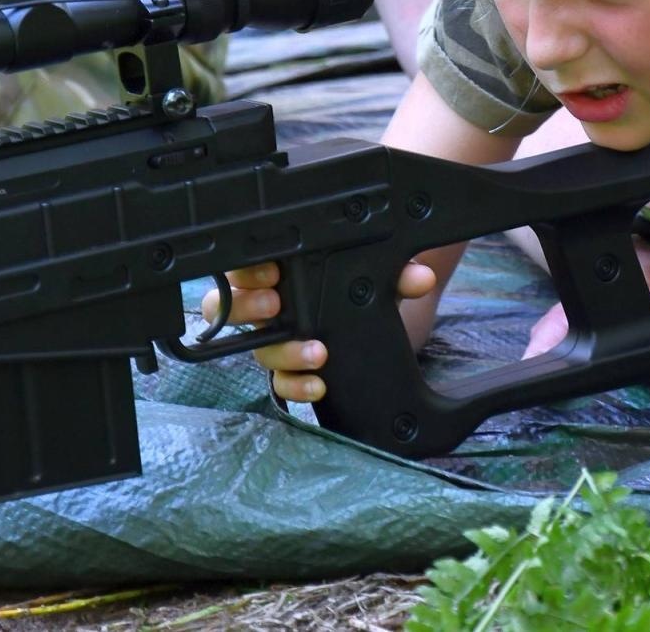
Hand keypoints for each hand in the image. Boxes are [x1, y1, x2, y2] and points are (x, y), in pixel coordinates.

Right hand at [207, 260, 437, 401]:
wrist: (383, 323)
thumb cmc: (365, 288)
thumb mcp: (380, 276)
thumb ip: (397, 272)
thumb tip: (419, 276)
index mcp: (279, 271)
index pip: (244, 264)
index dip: (248, 267)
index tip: (272, 270)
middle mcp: (269, 305)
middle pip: (230, 305)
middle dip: (248, 306)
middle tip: (275, 304)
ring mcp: (275, 341)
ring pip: (257, 347)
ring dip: (283, 350)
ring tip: (316, 352)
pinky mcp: (290, 371)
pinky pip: (279, 383)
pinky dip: (296, 385)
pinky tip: (319, 384)